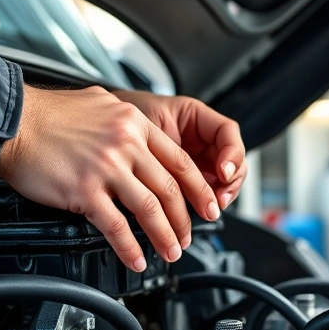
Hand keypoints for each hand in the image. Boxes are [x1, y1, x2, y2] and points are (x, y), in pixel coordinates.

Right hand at [0, 85, 220, 271]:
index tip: (207, 206)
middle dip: (185, 220)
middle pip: (170, 189)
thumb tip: (139, 134)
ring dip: (165, 237)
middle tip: (189, 237)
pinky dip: (130, 248)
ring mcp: (106, 168)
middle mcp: (126, 144)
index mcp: (134, 124)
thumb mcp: (99, 103)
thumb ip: (124, 122)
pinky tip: (137, 259)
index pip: (180, 161)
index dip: (199, 189)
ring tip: (171, 253)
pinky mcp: (84, 190)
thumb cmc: (47, 114)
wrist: (10, 121)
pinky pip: (116, 226)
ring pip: (150, 210)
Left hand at [112, 90, 246, 209]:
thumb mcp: (143, 125)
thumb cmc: (117, 120)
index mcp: (193, 117)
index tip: (223, 171)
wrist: (97, 132)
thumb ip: (163, 145)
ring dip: (219, 196)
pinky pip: (201, 193)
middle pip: (231, 160)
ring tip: (208, 209)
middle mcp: (198, 140)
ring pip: (221, 181)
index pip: (228, 132)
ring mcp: (193, 161)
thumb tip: (178, 173)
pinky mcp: (182, 181)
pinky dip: (202, 204)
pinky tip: (195, 212)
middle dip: (230, 182)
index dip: (231, 153)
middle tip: (218, 198)